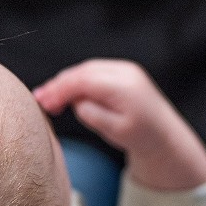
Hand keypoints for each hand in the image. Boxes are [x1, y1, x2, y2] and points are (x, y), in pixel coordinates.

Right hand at [34, 59, 205, 190]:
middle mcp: (125, 72)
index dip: (59, 89)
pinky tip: (66, 93)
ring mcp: (124, 69)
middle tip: (40, 100)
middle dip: (59, 85)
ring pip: (86, 70)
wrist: (165, 134)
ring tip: (49, 99)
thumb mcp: (116, 132)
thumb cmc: (141, 137)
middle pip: (82, 72)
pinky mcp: (122, 72)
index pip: (83, 81)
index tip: (43, 102)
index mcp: (124, 86)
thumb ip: (93, 115)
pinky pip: (93, 72)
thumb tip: (76, 102)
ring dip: (66, 82)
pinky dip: (77, 81)